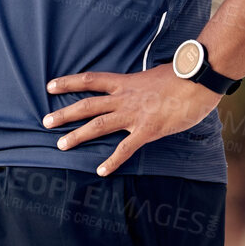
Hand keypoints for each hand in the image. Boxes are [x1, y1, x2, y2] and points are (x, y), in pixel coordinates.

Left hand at [43, 64, 220, 175]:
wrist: (199, 79)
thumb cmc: (182, 76)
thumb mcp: (153, 75)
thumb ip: (140, 84)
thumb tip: (140, 86)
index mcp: (124, 82)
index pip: (89, 80)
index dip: (68, 82)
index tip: (49, 86)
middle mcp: (124, 97)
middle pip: (87, 105)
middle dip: (64, 114)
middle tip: (45, 122)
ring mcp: (134, 114)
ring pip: (98, 125)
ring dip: (78, 135)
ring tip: (60, 145)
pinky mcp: (148, 130)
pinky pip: (125, 148)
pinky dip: (112, 161)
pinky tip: (100, 170)